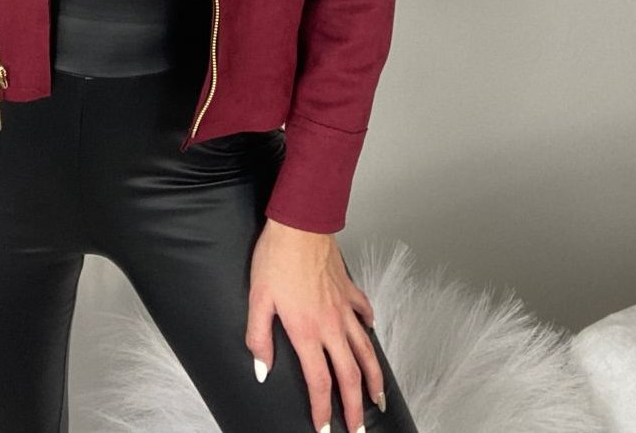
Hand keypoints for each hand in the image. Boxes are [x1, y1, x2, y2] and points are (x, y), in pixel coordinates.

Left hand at [246, 218, 384, 432]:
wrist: (300, 223)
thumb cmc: (276, 257)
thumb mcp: (258, 299)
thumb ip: (258, 338)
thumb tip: (262, 369)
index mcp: (307, 331)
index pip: (319, 382)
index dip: (323, 410)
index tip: (326, 428)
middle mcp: (331, 325)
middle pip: (350, 375)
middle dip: (355, 406)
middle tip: (358, 429)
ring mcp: (344, 307)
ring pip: (365, 350)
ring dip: (373, 377)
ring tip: (377, 397)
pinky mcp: (349, 288)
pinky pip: (364, 312)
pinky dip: (370, 326)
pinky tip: (371, 331)